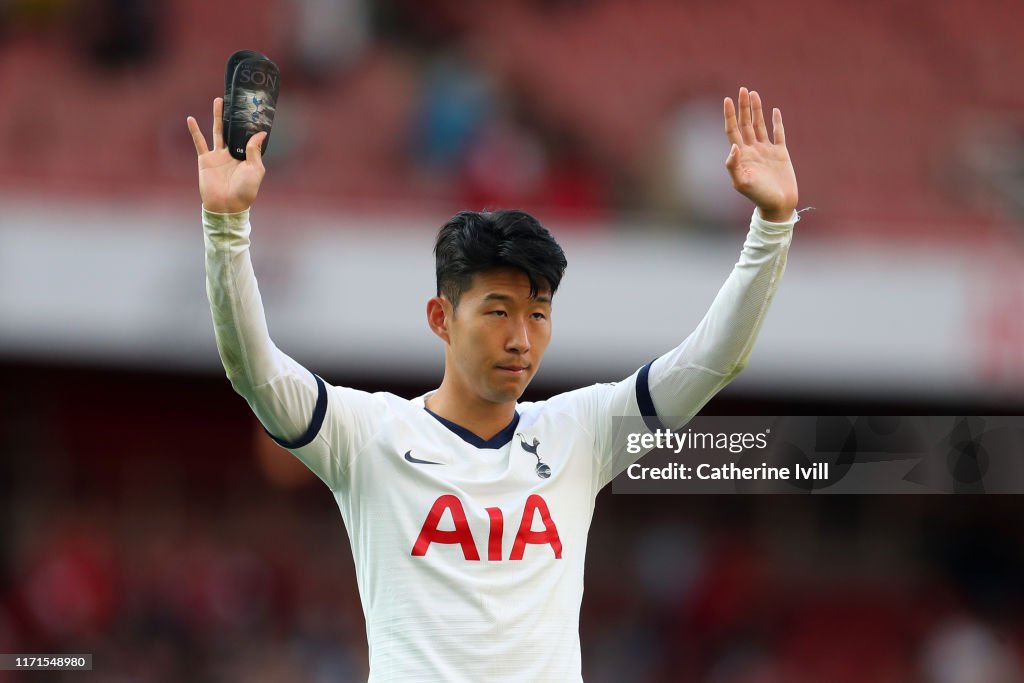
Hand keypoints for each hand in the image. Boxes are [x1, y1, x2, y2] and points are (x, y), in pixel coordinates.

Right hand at [186, 98, 267, 212]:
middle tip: (235, 99)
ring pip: (217, 131)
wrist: (227, 205)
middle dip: (233, 115)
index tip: (252, 109)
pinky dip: (194, 131)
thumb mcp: (255, 169)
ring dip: (217, 116)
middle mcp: (232, 154)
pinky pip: (199, 142)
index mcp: (246, 156)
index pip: (247, 137)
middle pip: (233, 129)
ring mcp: (218, 156)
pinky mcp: (205, 160)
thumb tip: (260, 132)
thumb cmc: (245, 191)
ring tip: (219, 101)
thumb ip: (254, 150)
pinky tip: (191, 119)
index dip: (249, 125)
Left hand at [723, 87, 797, 221]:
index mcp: (741, 155)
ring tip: (753, 94)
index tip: (726, 99)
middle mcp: (752, 150)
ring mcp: (766, 151)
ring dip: (757, 110)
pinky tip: (774, 111)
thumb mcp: (742, 183)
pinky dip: (776, 122)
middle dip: (743, 107)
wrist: (778, 205)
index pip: (733, 130)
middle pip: (745, 124)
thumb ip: (733, 166)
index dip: (729, 115)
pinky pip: (778, 134)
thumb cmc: (758, 197)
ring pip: (760, 125)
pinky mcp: (780, 153)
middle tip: (742, 90)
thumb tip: (733, 146)